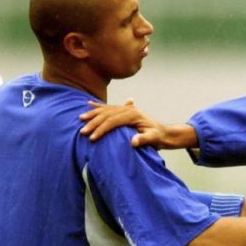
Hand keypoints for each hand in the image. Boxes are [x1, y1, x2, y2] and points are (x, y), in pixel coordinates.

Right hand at [79, 99, 197, 148]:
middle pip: (107, 114)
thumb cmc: (159, 137)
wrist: (165, 133)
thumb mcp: (154, 139)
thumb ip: (144, 139)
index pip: (113, 120)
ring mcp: (126, 109)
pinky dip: (98, 106)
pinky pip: (108, 108)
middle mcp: (129, 110)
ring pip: (105, 110)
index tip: (93, 138)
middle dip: (93, 122)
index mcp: (134, 115)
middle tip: (83, 132)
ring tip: (80, 118)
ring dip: (93, 114)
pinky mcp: (124, 111)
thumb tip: (134, 142)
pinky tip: (88, 104)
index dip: (102, 129)